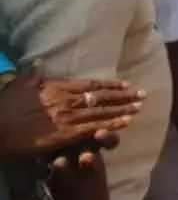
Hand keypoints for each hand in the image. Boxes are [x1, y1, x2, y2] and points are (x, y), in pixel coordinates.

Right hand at [0, 73, 143, 164]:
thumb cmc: (4, 107)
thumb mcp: (20, 85)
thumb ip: (34, 76)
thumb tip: (40, 66)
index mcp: (58, 88)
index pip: (91, 85)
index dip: (110, 84)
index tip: (126, 84)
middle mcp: (68, 100)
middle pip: (102, 97)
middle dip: (124, 96)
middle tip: (143, 95)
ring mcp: (69, 117)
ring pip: (103, 112)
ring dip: (124, 109)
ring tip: (140, 107)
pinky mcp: (68, 134)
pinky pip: (95, 129)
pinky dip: (112, 125)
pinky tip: (126, 123)